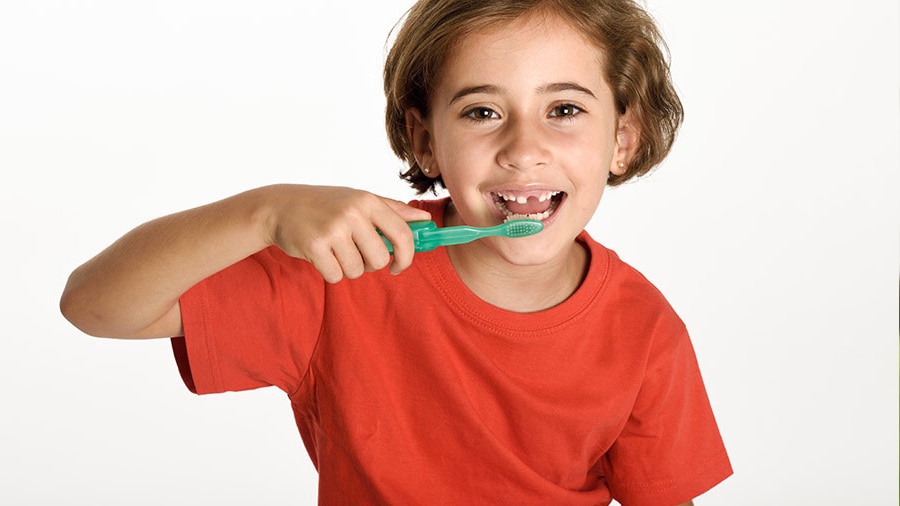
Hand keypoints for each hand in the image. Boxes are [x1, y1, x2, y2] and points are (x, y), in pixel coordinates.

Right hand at [265, 185, 431, 282]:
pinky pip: (336, 276)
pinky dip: (331, 272)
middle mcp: (353, 213)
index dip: (407, 256)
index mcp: (368, 201)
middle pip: (380, 259)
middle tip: (356, 254)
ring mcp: (333, 230)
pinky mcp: (315, 247)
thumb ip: (393, 211)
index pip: (402, 234)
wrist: (280, 207)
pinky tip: (321, 255)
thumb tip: (426, 220)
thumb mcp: (359, 200)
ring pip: (357, 270)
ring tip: (335, 251)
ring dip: (348, 268)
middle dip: (371, 265)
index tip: (400, 266)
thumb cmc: (326, 205)